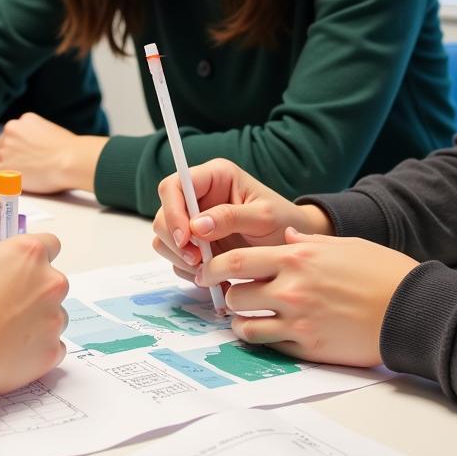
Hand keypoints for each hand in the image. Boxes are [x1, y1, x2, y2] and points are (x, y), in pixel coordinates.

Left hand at [0, 112, 106, 192]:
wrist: (71, 160)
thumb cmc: (70, 151)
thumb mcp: (51, 132)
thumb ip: (36, 136)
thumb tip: (35, 148)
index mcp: (25, 120)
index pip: (12, 135)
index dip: (17, 149)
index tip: (24, 159)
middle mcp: (11, 130)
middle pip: (0, 147)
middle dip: (8, 159)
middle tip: (23, 171)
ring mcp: (4, 148)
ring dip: (4, 171)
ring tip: (19, 180)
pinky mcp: (2, 167)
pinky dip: (0, 183)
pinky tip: (11, 187)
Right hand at [0, 226, 68, 394]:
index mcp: (30, 254)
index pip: (50, 244)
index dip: (33, 255)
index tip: (17, 267)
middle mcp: (51, 282)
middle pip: (52, 281)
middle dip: (34, 289)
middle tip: (2, 303)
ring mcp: (55, 318)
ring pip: (54, 313)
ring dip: (38, 318)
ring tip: (4, 330)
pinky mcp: (53, 350)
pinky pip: (52, 344)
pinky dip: (37, 347)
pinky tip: (10, 350)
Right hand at [151, 158, 332, 280]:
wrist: (293, 248)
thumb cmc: (284, 222)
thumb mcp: (264, 216)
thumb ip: (231, 217)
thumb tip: (197, 226)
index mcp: (213, 177)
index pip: (174, 186)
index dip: (173, 210)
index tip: (185, 238)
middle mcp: (198, 197)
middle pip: (163, 214)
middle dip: (175, 240)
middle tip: (198, 261)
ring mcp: (194, 222)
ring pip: (165, 239)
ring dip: (180, 258)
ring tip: (208, 272)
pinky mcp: (195, 245)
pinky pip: (177, 259)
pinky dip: (189, 271)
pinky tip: (212, 278)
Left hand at [200, 227, 418, 367]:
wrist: (411, 309)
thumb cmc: (380, 271)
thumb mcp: (342, 245)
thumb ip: (308, 242)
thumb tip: (287, 240)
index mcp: (297, 258)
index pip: (237, 260)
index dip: (215, 266)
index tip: (206, 270)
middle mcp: (292, 289)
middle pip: (235, 294)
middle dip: (227, 294)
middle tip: (226, 295)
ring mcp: (299, 321)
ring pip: (246, 325)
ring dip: (240, 320)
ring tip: (245, 317)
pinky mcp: (310, 347)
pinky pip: (270, 346)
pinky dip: (263, 339)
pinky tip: (267, 333)